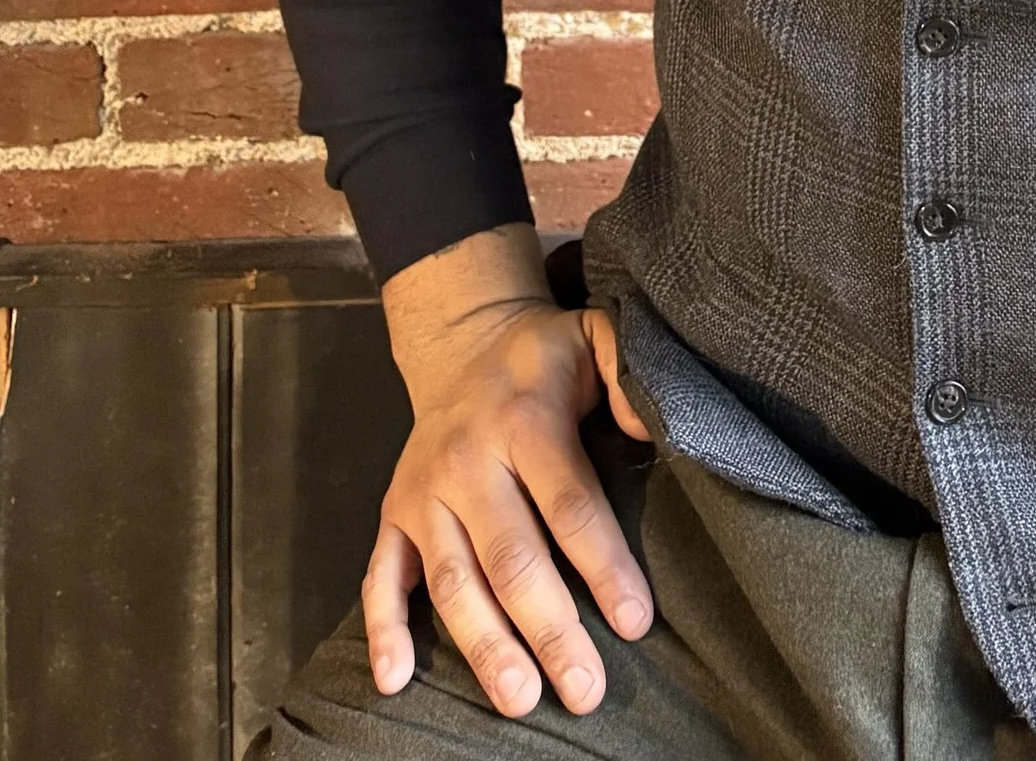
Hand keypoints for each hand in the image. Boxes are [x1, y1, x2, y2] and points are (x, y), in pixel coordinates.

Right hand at [367, 224, 655, 718]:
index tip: (635, 622)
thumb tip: (655, 428)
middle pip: (511, 557)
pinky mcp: (393, 513)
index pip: (568, 502)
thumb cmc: (544, 359)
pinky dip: (384, 629)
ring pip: (453, 581)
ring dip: (485, 645)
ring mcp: (423, 491)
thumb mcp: (594, 338)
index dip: (603, 564)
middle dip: (550, 629)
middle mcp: (467, 459)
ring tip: (520, 697)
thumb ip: (626, 372)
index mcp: (524, 419)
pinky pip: (380, 576)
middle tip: (585, 690)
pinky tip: (397, 680)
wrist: (462, 342)